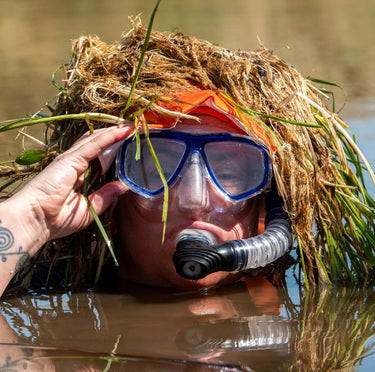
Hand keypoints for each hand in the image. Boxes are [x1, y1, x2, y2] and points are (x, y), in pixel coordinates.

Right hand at [15, 125, 131, 242]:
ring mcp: (72, 159)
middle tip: (133, 130)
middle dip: (115, 136)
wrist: (35, 220)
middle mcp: (75, 164)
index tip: (129, 145)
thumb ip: (105, 197)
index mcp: (78, 175)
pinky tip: (123, 131)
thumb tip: (122, 187)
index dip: (113, 149)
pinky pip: (95, 144)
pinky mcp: (71, 159)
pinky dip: (110, 136)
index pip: (98, 156)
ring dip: (115, 132)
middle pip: (98, 144)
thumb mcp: (89, 209)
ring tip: (132, 126)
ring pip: (97, 140)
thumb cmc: (57, 219)